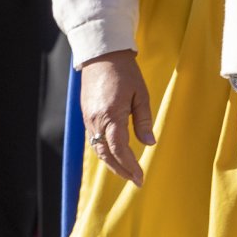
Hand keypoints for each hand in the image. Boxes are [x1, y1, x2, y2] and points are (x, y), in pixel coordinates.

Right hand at [81, 51, 154, 186]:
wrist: (102, 56)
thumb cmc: (125, 73)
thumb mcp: (141, 95)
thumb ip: (144, 121)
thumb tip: (149, 143)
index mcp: (111, 116)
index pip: (119, 149)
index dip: (129, 165)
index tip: (140, 177)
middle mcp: (96, 120)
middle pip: (106, 154)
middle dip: (121, 170)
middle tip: (135, 180)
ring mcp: (88, 118)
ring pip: (98, 149)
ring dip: (112, 163)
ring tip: (127, 172)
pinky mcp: (86, 115)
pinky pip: (94, 139)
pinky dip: (104, 151)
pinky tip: (115, 156)